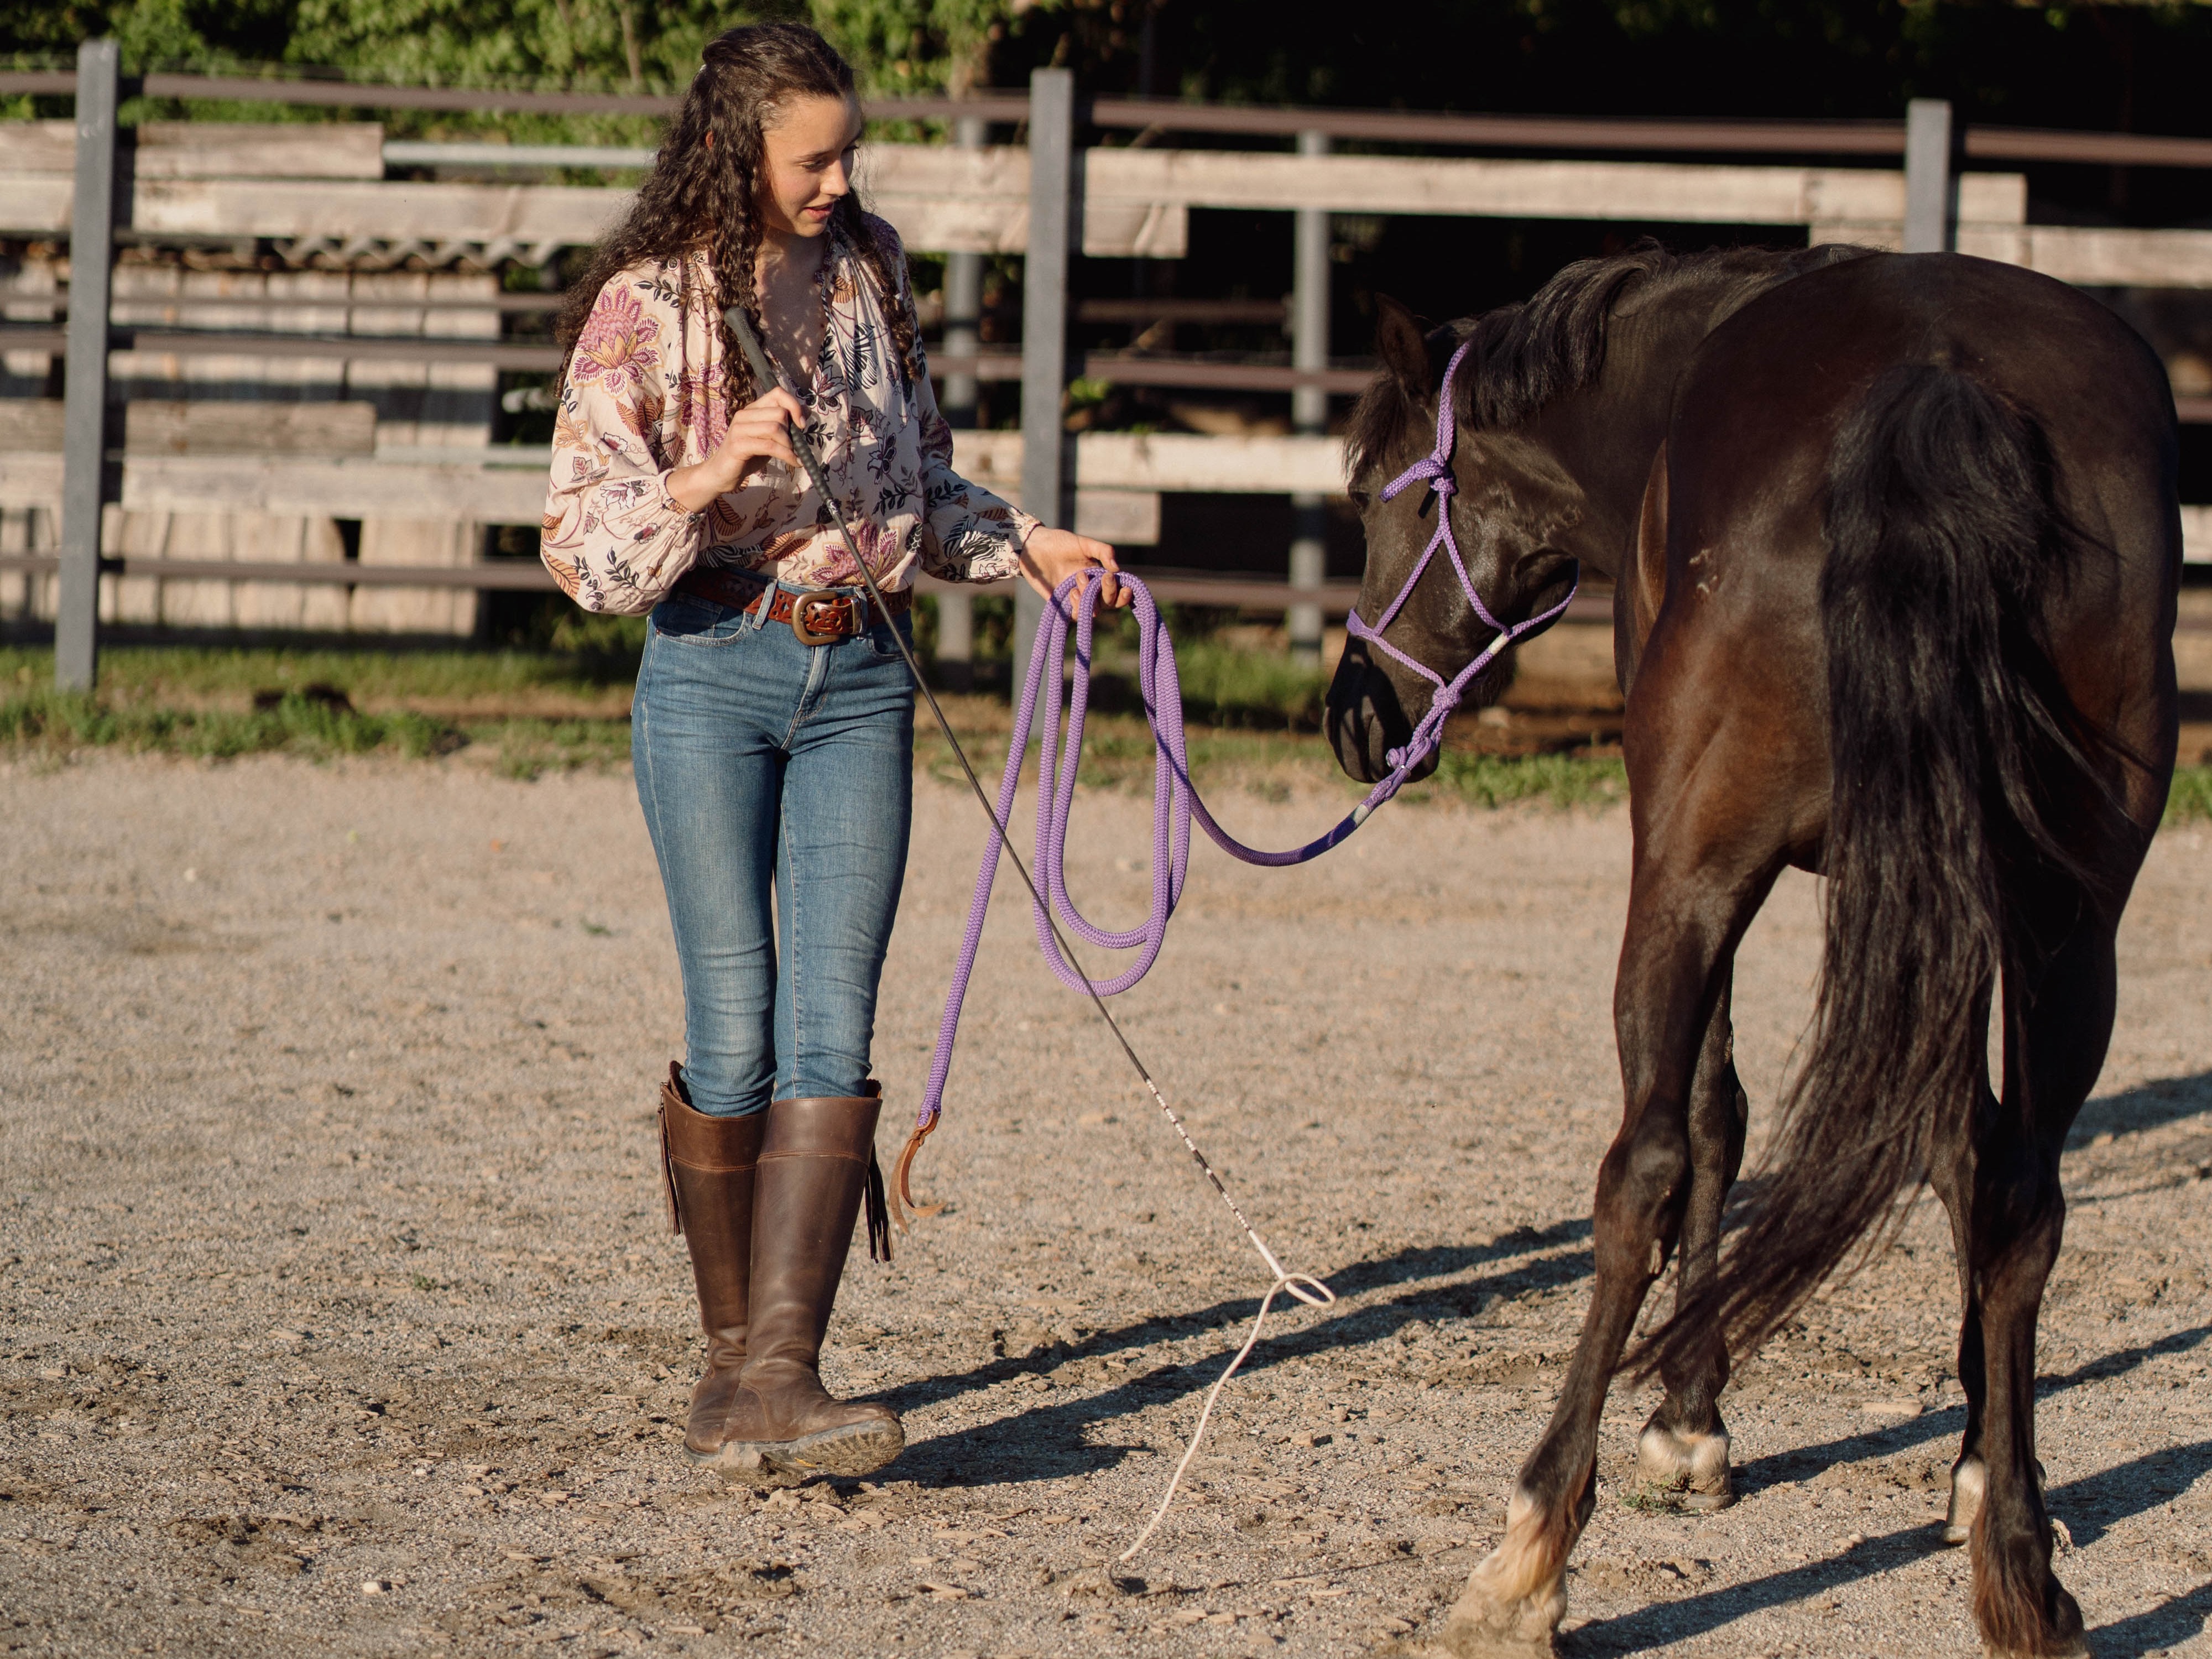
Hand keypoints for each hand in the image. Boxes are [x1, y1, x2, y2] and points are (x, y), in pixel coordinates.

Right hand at [666, 387, 806, 511]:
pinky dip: (786, 455)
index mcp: (752, 409)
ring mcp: (739, 429)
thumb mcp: (768, 438)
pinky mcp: (738, 445)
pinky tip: (793, 462)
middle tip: (795, 447)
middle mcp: (745, 415)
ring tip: (793, 455)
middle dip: (792, 432)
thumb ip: (782, 427)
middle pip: (779, 413)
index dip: (794, 405)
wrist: (722, 474)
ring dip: (789, 445)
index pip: (777, 393)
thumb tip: (805, 414)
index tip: (802, 424)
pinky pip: (769, 446)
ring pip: (775, 428)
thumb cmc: (748, 456)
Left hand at [1018, 526, 1129, 608]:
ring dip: (1091, 599)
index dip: (1124, 595)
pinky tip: (1072, 592)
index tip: (1126, 589)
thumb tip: (1117, 569)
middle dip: (1109, 593)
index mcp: (1099, 577)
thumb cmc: (1061, 543)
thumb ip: (1103, 552)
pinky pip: (1075, 615)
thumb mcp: (1085, 543)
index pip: (1117, 592)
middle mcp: (1090, 591)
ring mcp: (1077, 599)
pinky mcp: (1062, 605)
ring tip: (1080, 578)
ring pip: (1093, 611)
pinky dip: (1077, 606)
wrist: (1035, 547)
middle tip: (1105, 578)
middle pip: (1108, 603)